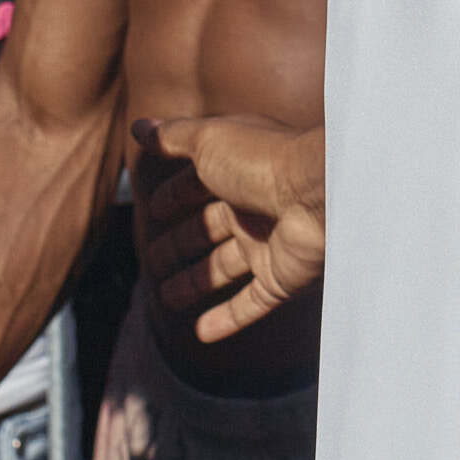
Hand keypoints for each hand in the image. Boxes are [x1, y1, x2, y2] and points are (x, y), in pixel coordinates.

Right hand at [133, 115, 325, 344]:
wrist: (320, 194)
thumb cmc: (262, 160)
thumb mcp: (208, 140)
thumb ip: (173, 137)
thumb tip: (139, 127)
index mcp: (237, 172)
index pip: (199, 186)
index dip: (176, 198)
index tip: (153, 212)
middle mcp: (253, 208)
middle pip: (208, 230)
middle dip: (179, 245)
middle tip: (152, 262)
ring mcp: (268, 245)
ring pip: (223, 269)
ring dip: (195, 282)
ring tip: (167, 298)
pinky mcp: (280, 278)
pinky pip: (250, 304)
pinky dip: (226, 319)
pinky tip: (200, 333)